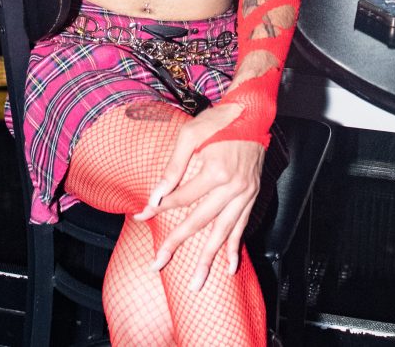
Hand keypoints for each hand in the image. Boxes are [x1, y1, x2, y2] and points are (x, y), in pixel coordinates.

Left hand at [134, 102, 264, 290]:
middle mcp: (232, 187)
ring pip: (223, 232)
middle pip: (200, 221)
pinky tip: (230, 267)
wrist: (252, 113)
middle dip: (177, 243)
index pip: (182, 197)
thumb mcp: (190, 134)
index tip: (141, 215)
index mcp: (216, 171)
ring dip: (209, 259)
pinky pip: (242, 226)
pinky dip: (235, 247)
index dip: (160, 207)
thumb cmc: (218, 121)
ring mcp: (244, 194)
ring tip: (197, 282)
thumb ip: (173, 166)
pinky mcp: (252, 195)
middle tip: (158, 263)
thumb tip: (157, 195)